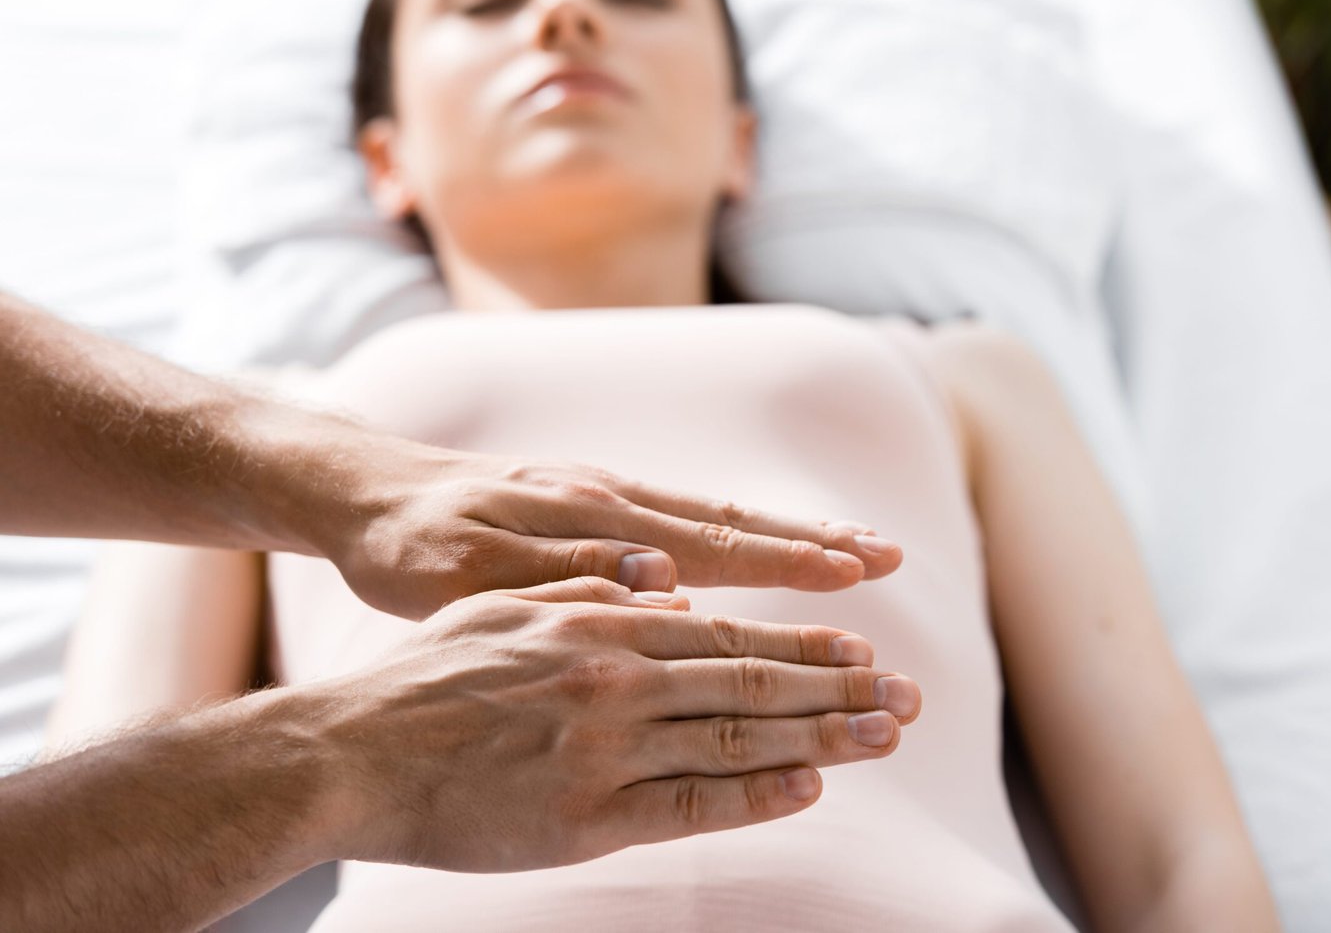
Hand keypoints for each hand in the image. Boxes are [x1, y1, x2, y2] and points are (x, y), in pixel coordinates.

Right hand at [309, 577, 920, 871]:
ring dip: (824, 734)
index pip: (725, 629)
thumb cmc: (424, 673)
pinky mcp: (585, 815)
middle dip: (839, 686)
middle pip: (752, 677)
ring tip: (886, 734)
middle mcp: (617, 674)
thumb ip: (588, 594)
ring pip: (739, 734)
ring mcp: (606, 745)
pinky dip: (757, 791)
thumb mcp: (508, 606)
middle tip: (906, 695)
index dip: (800, 641)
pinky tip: (808, 784)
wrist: (349, 747)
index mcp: (600, 620)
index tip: (858, 647)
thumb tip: (659, 590)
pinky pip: (692, 803)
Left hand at [327, 447, 903, 619]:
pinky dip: (731, 532)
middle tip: (889, 553)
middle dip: (814, 540)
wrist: (361, 491)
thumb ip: (569, 574)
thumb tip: (666, 578)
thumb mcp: (470, 573)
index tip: (858, 571)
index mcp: (593, 518)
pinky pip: (679, 516)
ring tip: (846, 548)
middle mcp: (611, 496)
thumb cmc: (408, 547)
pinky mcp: (586, 500)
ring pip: (712, 514)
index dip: (790, 561)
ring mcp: (602, 493)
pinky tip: (748, 549)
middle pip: (732, 520)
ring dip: (784, 533)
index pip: (713, 542)